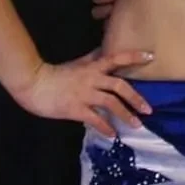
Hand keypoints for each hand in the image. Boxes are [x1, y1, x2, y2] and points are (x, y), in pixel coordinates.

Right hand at [13, 48, 154, 136]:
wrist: (34, 84)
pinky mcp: (75, 109)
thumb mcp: (78, 63)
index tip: (151, 57)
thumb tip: (106, 50)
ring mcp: (84, 94)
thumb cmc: (56, 74)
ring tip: (137, 124)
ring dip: (125, 114)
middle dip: (136, 98)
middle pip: (119, 86)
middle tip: (149, 110)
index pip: (117, 58)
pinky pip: (94, 119)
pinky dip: (105, 127)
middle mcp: (92, 79)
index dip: (134, 56)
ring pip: (111, 103)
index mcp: (94, 67)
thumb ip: (93, 58)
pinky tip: (113, 134)